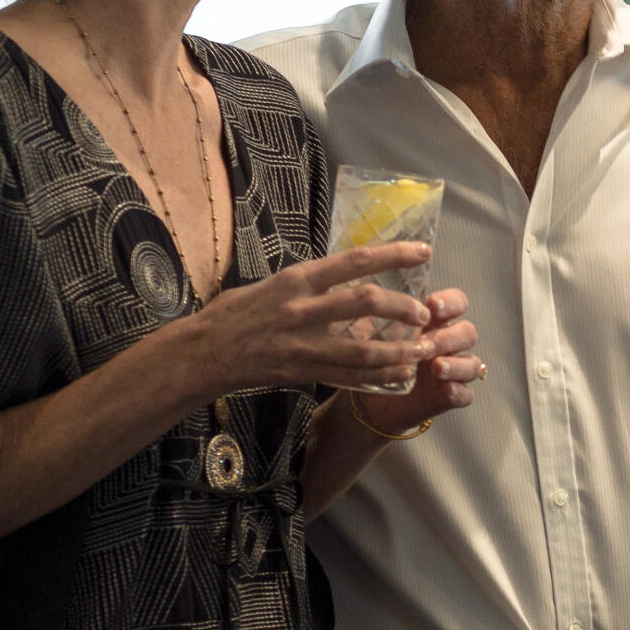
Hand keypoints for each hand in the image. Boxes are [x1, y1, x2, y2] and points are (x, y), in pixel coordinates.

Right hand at [181, 242, 455, 395]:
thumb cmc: (236, 313)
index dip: (393, 255)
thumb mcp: (272, 284)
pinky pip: (350, 376)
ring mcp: (304, 343)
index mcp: (297, 280)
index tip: (422, 252)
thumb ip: (309, 283)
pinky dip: (379, 375)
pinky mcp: (303, 371)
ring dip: (399, 349)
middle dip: (402, 307)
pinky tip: (400, 374)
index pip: (354, 260)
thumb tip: (342, 276)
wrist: (206, 352)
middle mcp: (303, 308)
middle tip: (424, 312)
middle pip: (365, 302)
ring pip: (364, 347)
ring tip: (424, 348)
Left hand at [343, 286, 486, 427]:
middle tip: (426, 344)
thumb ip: (378, 319)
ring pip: (473, 364)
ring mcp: (453, 372)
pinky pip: (466, 394)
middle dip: (449, 337)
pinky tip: (446, 390)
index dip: (452, 302)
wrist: (368, 401)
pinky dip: (459, 391)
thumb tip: (370, 302)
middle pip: (468, 333)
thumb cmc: (373, 360)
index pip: (457, 303)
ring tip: (437, 367)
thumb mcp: (372, 335)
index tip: (432, 305)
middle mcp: (448, 346)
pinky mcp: (450, 397)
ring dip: (458, 364)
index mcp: (434, 324)